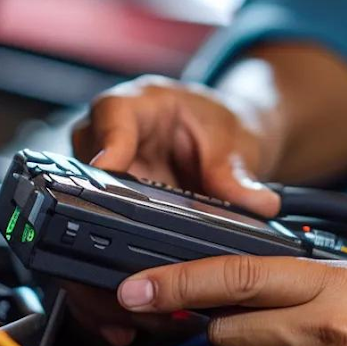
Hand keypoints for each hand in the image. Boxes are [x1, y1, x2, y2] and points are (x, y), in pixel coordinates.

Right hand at [72, 75, 282, 215]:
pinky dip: (118, 225)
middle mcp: (112, 130)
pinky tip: (139, 243)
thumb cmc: (223, 129)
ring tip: (142, 234)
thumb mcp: (237, 146)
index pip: (112, 113)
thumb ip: (239, 175)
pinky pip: (101, 207)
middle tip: (134, 218)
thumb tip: (259, 204)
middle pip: (89, 153)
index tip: (111, 168)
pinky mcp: (108, 192)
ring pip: (88, 186)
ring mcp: (106, 163)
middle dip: (106, 188)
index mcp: (142, 102)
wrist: (224, 144)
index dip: (108, 141)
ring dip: (111, 210)